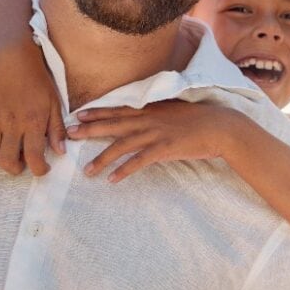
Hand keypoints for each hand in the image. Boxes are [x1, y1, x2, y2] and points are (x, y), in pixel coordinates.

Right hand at [0, 39, 65, 175]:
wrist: (14, 59)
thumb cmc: (38, 82)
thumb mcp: (54, 104)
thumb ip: (56, 129)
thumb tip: (60, 152)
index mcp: (33, 122)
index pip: (35, 157)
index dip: (39, 170)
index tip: (42, 169)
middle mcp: (12, 123)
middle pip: (8, 161)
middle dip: (16, 168)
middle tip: (22, 163)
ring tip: (6, 154)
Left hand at [69, 100, 245, 182]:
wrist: (220, 127)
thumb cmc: (199, 120)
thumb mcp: (174, 111)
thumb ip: (157, 113)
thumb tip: (143, 118)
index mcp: (151, 109)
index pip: (119, 109)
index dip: (98, 112)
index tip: (78, 115)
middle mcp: (149, 119)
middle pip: (114, 124)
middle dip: (90, 130)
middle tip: (69, 135)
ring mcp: (156, 133)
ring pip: (122, 145)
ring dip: (103, 158)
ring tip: (87, 171)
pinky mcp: (165, 148)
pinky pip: (140, 161)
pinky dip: (125, 170)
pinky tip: (113, 180)